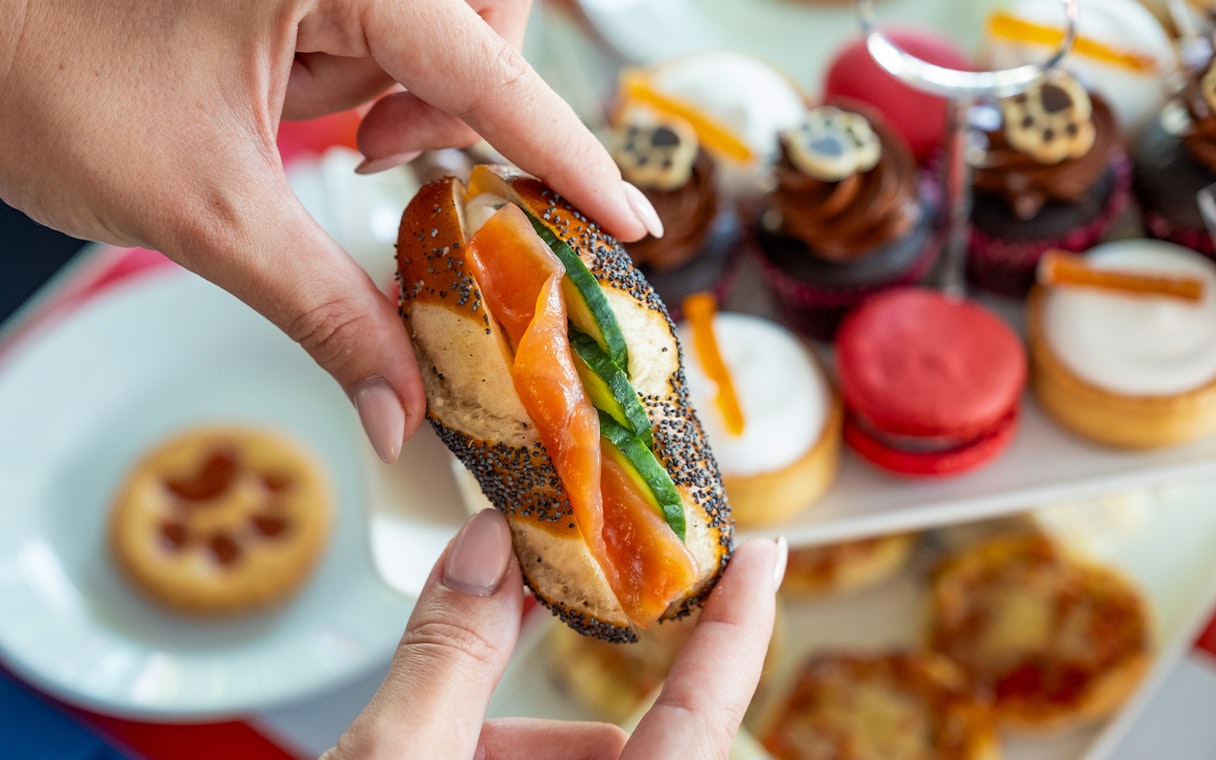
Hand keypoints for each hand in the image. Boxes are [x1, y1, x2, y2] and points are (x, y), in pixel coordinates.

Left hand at [0, 0, 660, 462]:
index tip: (629, 217)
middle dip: (465, 98)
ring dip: (405, 100)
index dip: (567, 150)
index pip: (487, 67)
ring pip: (432, 34)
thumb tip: (400, 411)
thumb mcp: (205, 212)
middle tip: (397, 163)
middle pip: (481, 22)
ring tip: (337, 147)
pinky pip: (380, 38)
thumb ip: (323, 309)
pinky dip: (369, 91)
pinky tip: (309, 121)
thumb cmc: (41, 81)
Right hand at [321, 509, 785, 758]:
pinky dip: (482, 742)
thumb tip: (489, 545)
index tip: (766, 558)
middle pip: (628, 741)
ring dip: (503, 720)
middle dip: (566, 677)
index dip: (741, 632)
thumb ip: (446, 655)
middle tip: (541, 579)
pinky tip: (428, 717)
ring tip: (443, 665)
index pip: (704, 720)